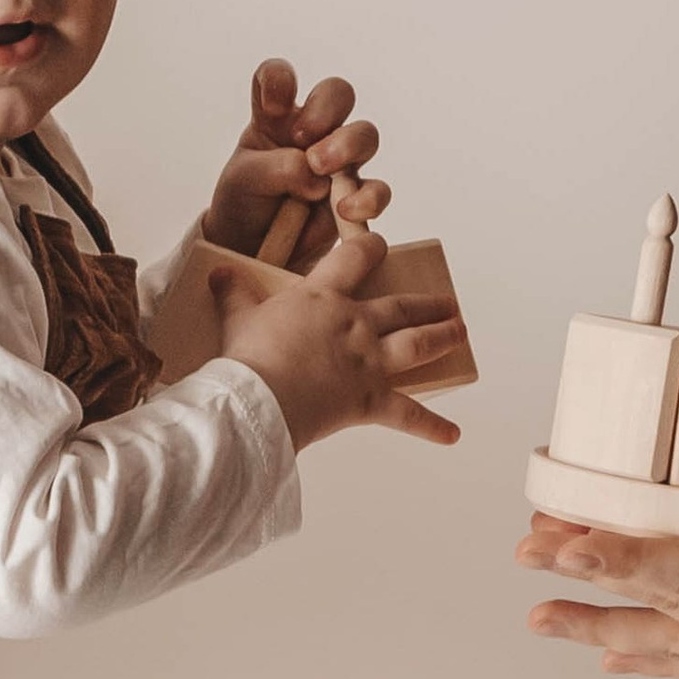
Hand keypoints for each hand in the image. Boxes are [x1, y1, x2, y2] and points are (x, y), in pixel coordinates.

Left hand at [202, 59, 389, 263]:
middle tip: (304, 138)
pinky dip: (367, 198)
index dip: (279, 78)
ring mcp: (338, 161)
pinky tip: (345, 210)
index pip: (279, 77)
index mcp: (275, 117)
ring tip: (321, 169)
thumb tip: (316, 176)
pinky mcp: (356, 196)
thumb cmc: (245, 203)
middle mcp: (312, 130)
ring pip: (364, 135)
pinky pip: (377, 189)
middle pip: (337, 94)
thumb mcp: (243, 182)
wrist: (253, 249)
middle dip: (325, 109)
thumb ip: (276, 169)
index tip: (272, 103)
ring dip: (347, 146)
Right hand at [216, 226, 465, 452]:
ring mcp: (368, 362)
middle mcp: (355, 324)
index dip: (371, 248)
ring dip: (443, 337)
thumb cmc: (247, 357)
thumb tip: (218, 271)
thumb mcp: (236, 317)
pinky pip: (408, 415)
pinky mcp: (370, 400)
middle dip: (427, 301)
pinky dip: (432, 426)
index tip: (380, 245)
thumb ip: (233, 292)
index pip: (356, 258)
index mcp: (324, 298)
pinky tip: (454, 434)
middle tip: (448, 301)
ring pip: (418, 344)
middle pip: (402, 306)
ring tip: (460, 331)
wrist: (260, 399)